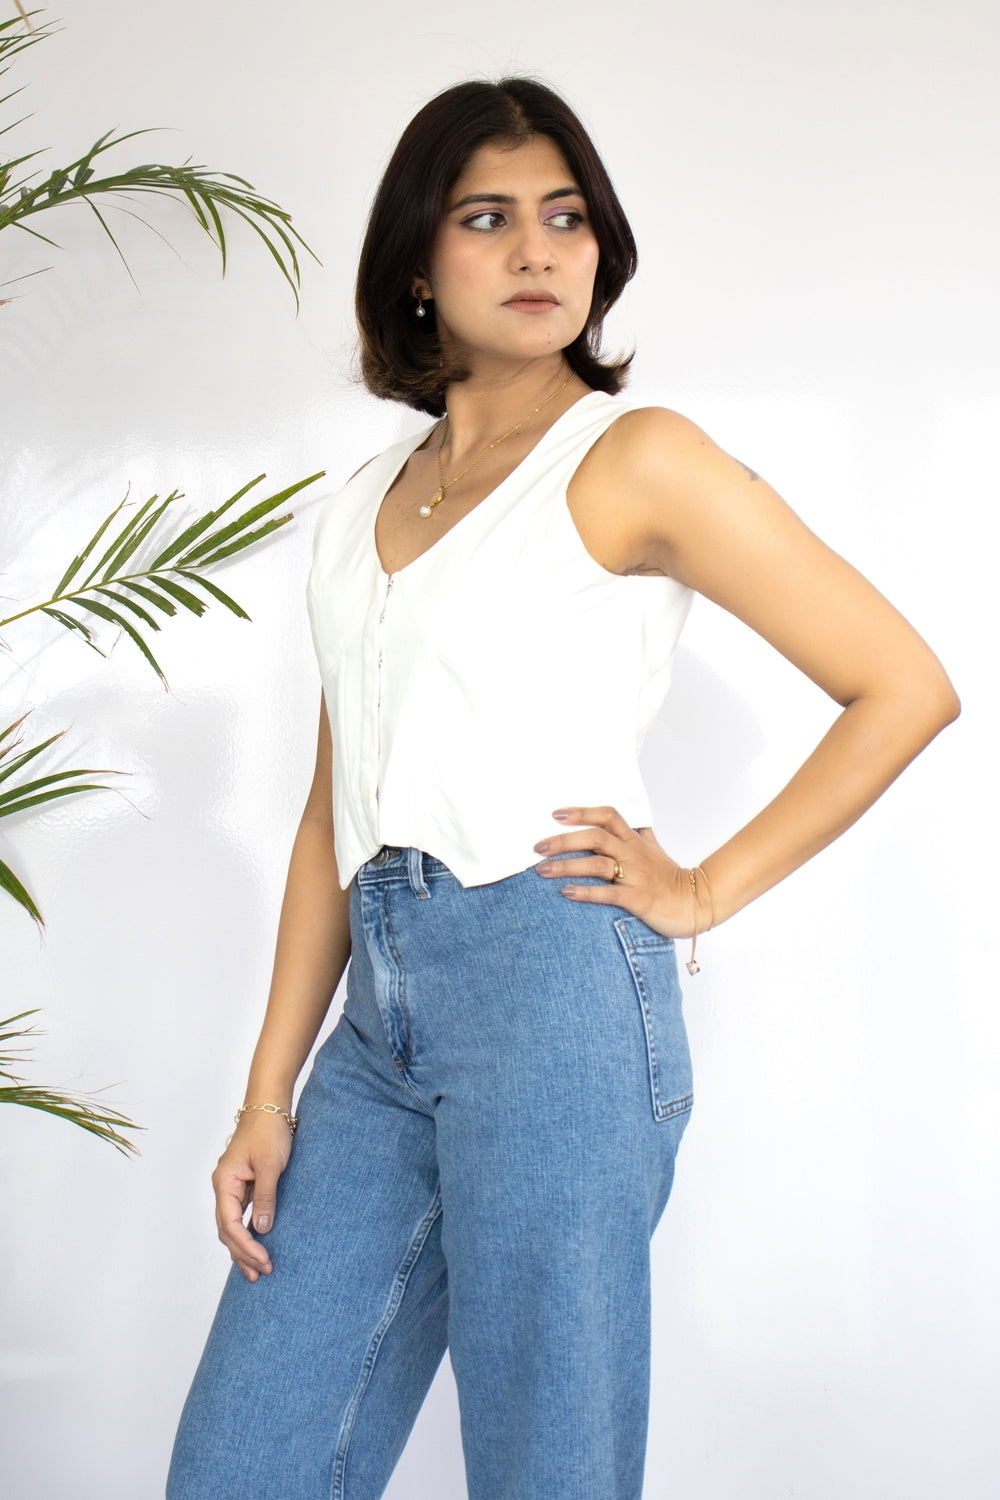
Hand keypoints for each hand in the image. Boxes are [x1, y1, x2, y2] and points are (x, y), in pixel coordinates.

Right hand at [212, 1112, 293, 1281]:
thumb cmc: (269, 1131)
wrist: (269, 1107)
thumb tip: (262, 1228)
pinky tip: (256, 1245)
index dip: (245, 1245)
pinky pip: (240, 1215)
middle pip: (227, 1229)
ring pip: (232, 1225)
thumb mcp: (271, 1164)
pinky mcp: (243, 1185)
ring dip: (243, 1247)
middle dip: (242, 1253)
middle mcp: (223, 1187)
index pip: (230, 1223)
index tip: (263, 1259)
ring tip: (256, 1271)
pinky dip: (247, 1233)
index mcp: (225, 1182)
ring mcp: (232, 1186)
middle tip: (261, 1273)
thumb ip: (266, 1196)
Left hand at [533, 805, 709, 940]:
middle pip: (595, 837)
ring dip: (567, 866)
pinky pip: (609, 893)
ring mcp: (635, 875)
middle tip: (538, 848)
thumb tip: (636, 822)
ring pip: (597, 863)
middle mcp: (633, 854)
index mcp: (634, 841)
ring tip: (543, 871)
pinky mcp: (638, 898)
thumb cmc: (671, 878)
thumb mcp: (656, 851)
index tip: (556, 814)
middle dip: (564, 840)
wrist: (696, 903)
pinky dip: (586, 892)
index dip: (582, 812)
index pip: (608, 816)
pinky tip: (567, 893)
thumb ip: (642, 835)